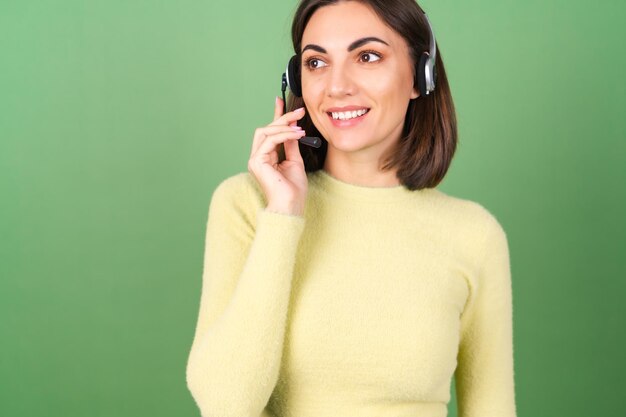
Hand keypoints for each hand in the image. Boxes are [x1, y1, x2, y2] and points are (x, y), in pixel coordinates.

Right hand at [248, 97, 307, 215]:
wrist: (291, 206)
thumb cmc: (293, 190)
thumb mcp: (295, 161)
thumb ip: (291, 145)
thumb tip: (293, 129)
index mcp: (265, 158)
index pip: (269, 132)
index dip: (276, 116)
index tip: (281, 101)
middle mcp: (257, 157)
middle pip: (266, 129)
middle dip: (282, 118)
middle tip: (299, 112)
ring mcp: (255, 159)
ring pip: (265, 131)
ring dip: (284, 126)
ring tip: (300, 127)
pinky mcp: (257, 161)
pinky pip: (270, 140)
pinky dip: (284, 135)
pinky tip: (296, 134)